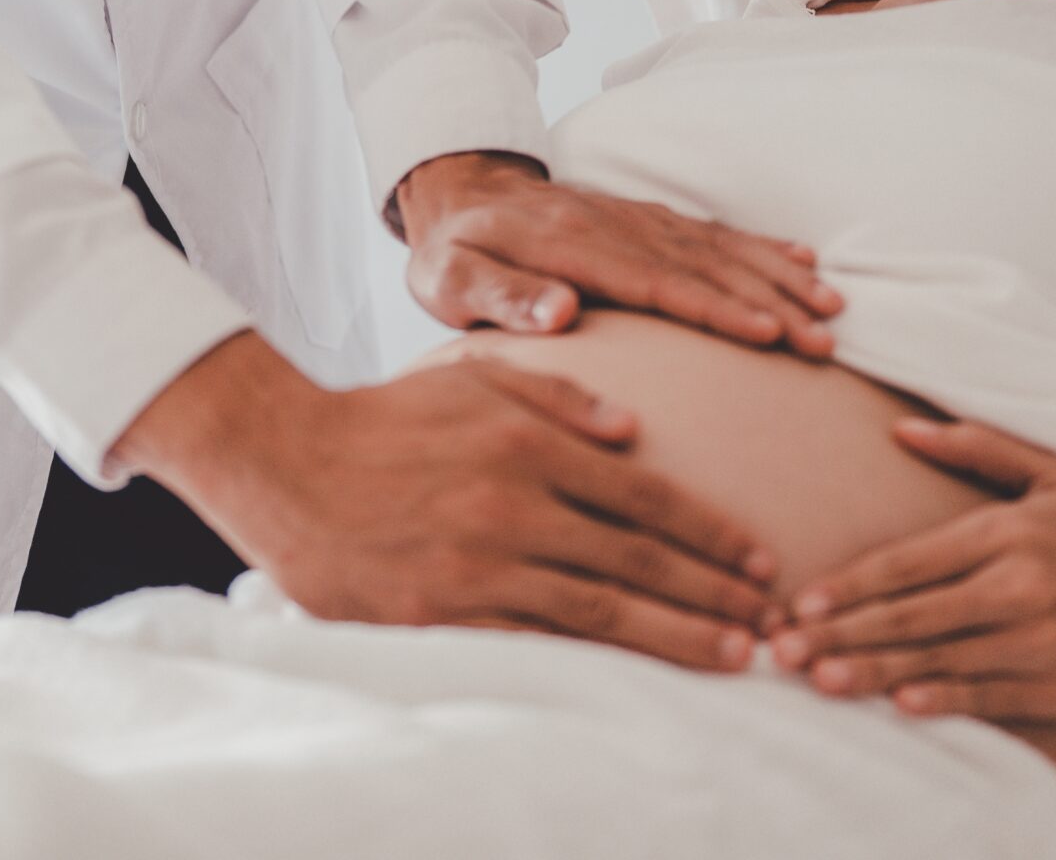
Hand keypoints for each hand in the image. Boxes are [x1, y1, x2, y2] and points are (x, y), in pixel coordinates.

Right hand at [116, 333, 780, 670]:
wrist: (286, 464)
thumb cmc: (388, 418)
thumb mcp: (475, 378)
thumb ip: (561, 396)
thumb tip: (636, 432)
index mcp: (528, 443)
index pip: (644, 497)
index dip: (710, 532)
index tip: (760, 559)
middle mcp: (512, 506)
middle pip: (636, 560)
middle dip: (712, 592)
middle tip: (768, 620)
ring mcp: (477, 566)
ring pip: (598, 609)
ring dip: (674, 635)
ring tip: (731, 654)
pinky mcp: (441, 615)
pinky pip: (532, 643)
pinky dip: (591, 662)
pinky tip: (635, 677)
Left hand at [393, 151, 841, 356]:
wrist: (459, 190)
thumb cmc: (452, 254)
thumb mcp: (449, 280)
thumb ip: (498, 297)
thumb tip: (558, 312)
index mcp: (569, 245)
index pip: (655, 281)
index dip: (714, 309)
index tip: (767, 335)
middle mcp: (615, 224)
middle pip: (704, 267)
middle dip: (770, 303)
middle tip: (824, 342)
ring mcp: (637, 218)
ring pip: (720, 248)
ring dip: (779, 277)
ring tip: (832, 308)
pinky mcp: (647, 218)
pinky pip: (713, 232)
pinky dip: (762, 247)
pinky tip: (804, 262)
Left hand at [768, 418, 1055, 721]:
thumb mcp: (1050, 473)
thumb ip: (975, 446)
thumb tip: (902, 426)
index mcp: (1005, 532)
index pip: (909, 562)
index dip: (849, 586)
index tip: (800, 602)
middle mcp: (1017, 586)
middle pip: (911, 614)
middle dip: (841, 633)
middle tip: (783, 650)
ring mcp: (1036, 640)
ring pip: (938, 658)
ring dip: (873, 671)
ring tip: (820, 680)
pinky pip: (986, 694)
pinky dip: (943, 699)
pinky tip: (900, 702)